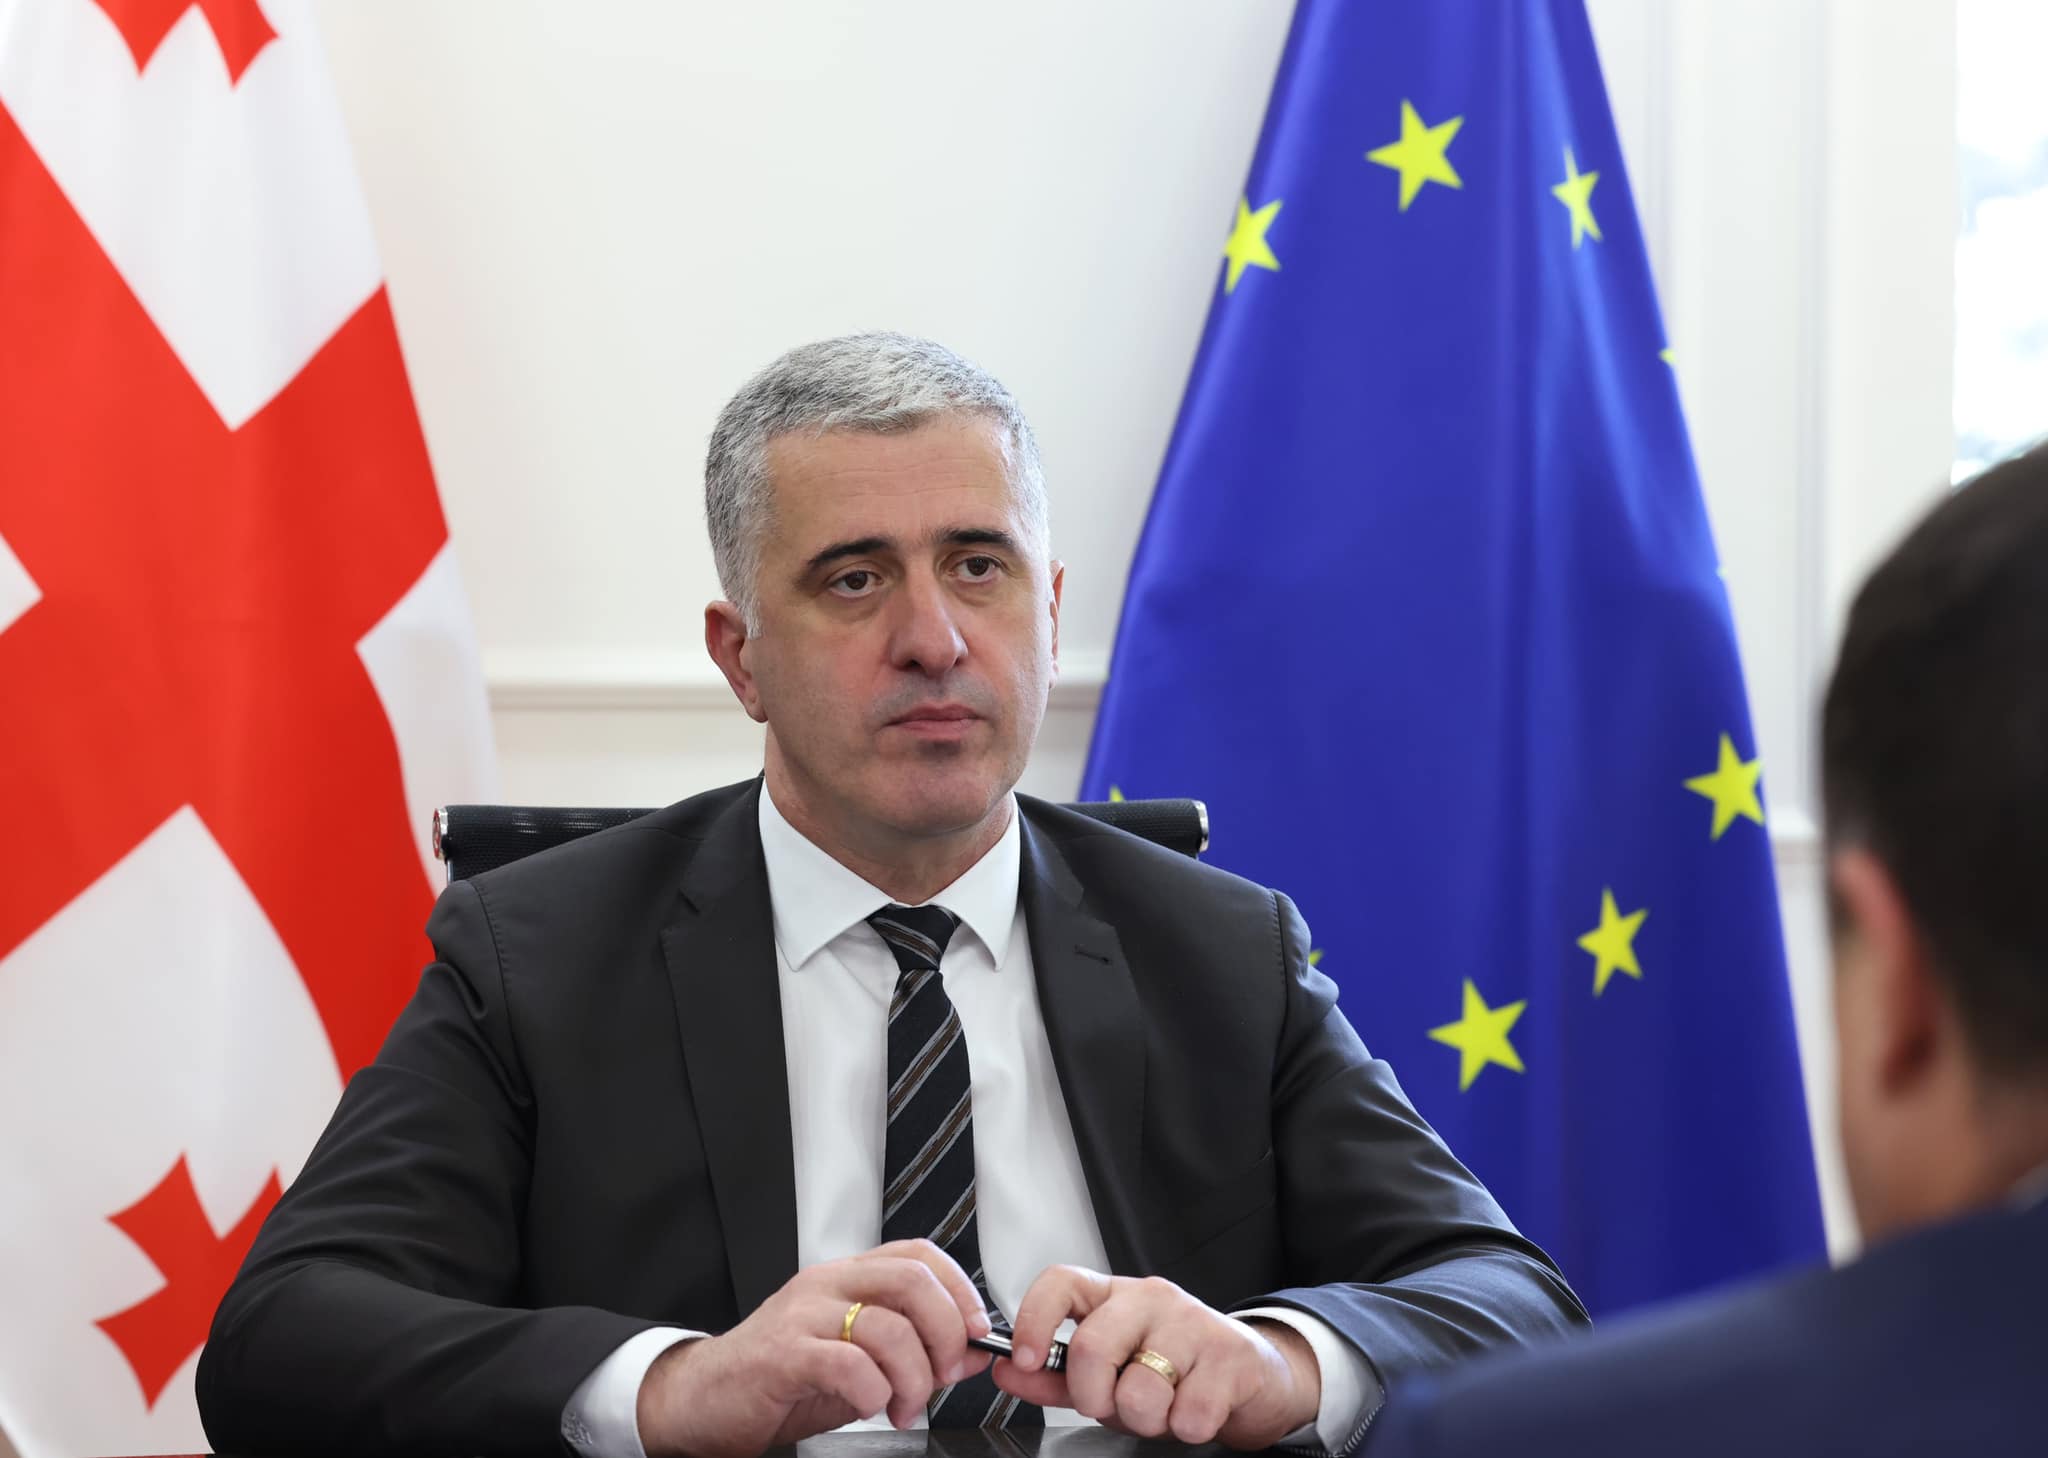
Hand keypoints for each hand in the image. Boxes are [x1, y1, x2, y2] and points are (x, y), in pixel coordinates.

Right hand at [635, 1239, 994, 1457]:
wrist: (702, 1401)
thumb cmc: (778, 1381)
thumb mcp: (856, 1363)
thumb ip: (913, 1353)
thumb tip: (973, 1352)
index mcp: (845, 1279)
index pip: (918, 1255)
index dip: (959, 1289)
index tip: (975, 1331)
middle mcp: (825, 1286)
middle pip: (911, 1280)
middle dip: (945, 1331)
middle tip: (945, 1373)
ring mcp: (802, 1316)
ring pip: (887, 1327)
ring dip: (913, 1378)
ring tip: (903, 1407)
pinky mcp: (783, 1354)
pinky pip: (847, 1363)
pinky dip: (872, 1390)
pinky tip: (868, 1406)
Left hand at [992, 1267, 1321, 1448]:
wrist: (1254, 1376)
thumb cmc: (1176, 1371)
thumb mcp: (1111, 1373)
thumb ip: (1055, 1376)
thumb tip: (1005, 1372)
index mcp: (1115, 1297)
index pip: (1061, 1282)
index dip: (1033, 1319)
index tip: (1022, 1359)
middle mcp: (1152, 1298)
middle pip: (1092, 1345)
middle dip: (1094, 1396)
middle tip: (1113, 1404)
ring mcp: (1193, 1323)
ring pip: (1140, 1387)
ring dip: (1146, 1419)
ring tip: (1163, 1408)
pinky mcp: (1230, 1356)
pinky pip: (1188, 1413)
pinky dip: (1186, 1428)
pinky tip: (1195, 1411)